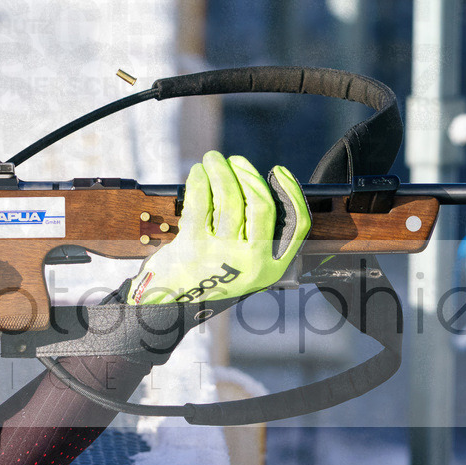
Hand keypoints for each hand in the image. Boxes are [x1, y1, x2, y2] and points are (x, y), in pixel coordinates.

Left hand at [125, 151, 309, 304]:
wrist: (168, 304)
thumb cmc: (205, 276)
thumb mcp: (239, 265)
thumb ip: (253, 234)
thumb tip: (254, 184)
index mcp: (270, 268)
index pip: (297, 225)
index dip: (291, 192)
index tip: (278, 170)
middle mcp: (251, 263)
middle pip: (263, 205)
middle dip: (248, 174)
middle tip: (233, 160)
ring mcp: (223, 256)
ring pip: (230, 198)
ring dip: (221, 171)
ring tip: (212, 160)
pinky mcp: (194, 246)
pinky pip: (201, 202)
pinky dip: (200, 181)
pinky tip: (198, 173)